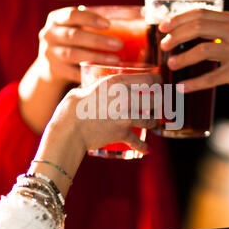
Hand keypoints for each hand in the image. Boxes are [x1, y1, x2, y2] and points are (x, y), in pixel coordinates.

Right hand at [30, 73, 159, 195]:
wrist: (69, 130)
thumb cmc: (71, 108)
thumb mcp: (83, 90)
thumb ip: (93, 90)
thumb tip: (90, 91)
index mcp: (118, 82)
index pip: (149, 79)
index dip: (158, 80)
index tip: (159, 83)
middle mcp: (126, 98)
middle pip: (156, 99)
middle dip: (160, 102)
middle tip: (160, 103)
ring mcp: (126, 117)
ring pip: (150, 120)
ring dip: (152, 122)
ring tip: (152, 123)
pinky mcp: (122, 133)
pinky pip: (138, 141)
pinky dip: (143, 147)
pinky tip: (146, 149)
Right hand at [37, 6, 122, 82]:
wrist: (50, 65)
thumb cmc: (71, 42)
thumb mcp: (74, 28)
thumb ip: (91, 25)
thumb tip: (129, 26)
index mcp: (56, 19)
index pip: (72, 15)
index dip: (90, 19)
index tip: (108, 24)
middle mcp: (49, 34)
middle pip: (74, 36)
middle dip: (98, 40)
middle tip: (119, 45)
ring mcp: (50, 53)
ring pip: (73, 54)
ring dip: (96, 57)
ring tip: (115, 60)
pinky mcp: (54, 70)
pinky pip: (74, 73)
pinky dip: (89, 73)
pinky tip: (104, 73)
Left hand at [159, 9, 228, 116]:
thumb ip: (212, 34)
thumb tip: (176, 34)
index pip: (201, 13)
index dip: (179, 19)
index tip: (163, 27)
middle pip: (199, 27)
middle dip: (177, 36)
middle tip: (164, 46)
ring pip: (204, 49)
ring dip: (183, 58)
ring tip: (170, 64)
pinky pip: (212, 77)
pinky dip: (194, 83)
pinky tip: (182, 87)